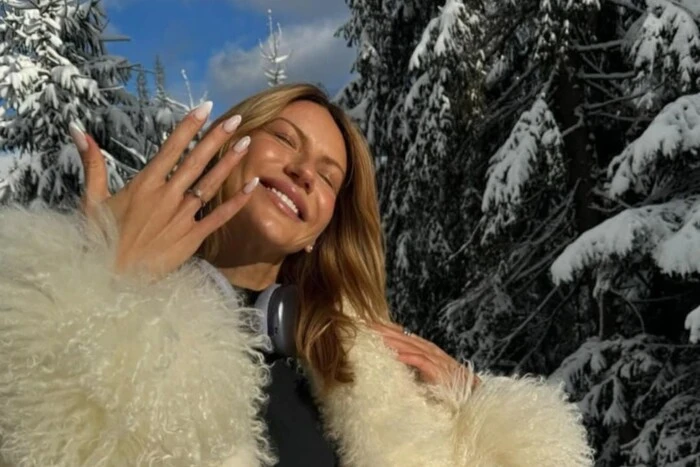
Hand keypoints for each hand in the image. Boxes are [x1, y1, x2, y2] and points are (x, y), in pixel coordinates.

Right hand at [72, 102, 256, 277]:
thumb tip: (78, 129)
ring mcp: (181, 218)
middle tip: (236, 119)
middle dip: (216, 138)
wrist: (110, 279)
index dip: (189, 127)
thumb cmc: (98, 239)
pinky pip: (218, 217)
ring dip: (229, 162)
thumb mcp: (91, 199)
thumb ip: (92, 163)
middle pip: (196, 161)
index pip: (171, 148)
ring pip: (210, 184)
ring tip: (247, 142)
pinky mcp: (191, 238)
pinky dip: (236, 201)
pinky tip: (252, 185)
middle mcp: (166, 197)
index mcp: (144, 184)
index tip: (206, 108)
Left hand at [373, 322, 480, 388]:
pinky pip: (420, 360)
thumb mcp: (425, 374)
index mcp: (425, 349)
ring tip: (376, 335)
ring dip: (392, 339)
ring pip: (409, 345)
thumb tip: (393, 363)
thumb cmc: (447, 386)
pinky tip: (396, 354)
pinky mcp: (437, 370)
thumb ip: (411, 367)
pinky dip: (408, 356)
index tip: (369, 324)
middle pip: (403, 336)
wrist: (469, 395)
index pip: (403, 335)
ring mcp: (434, 358)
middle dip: (384, 329)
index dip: (386, 328)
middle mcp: (429, 350)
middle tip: (366, 324)